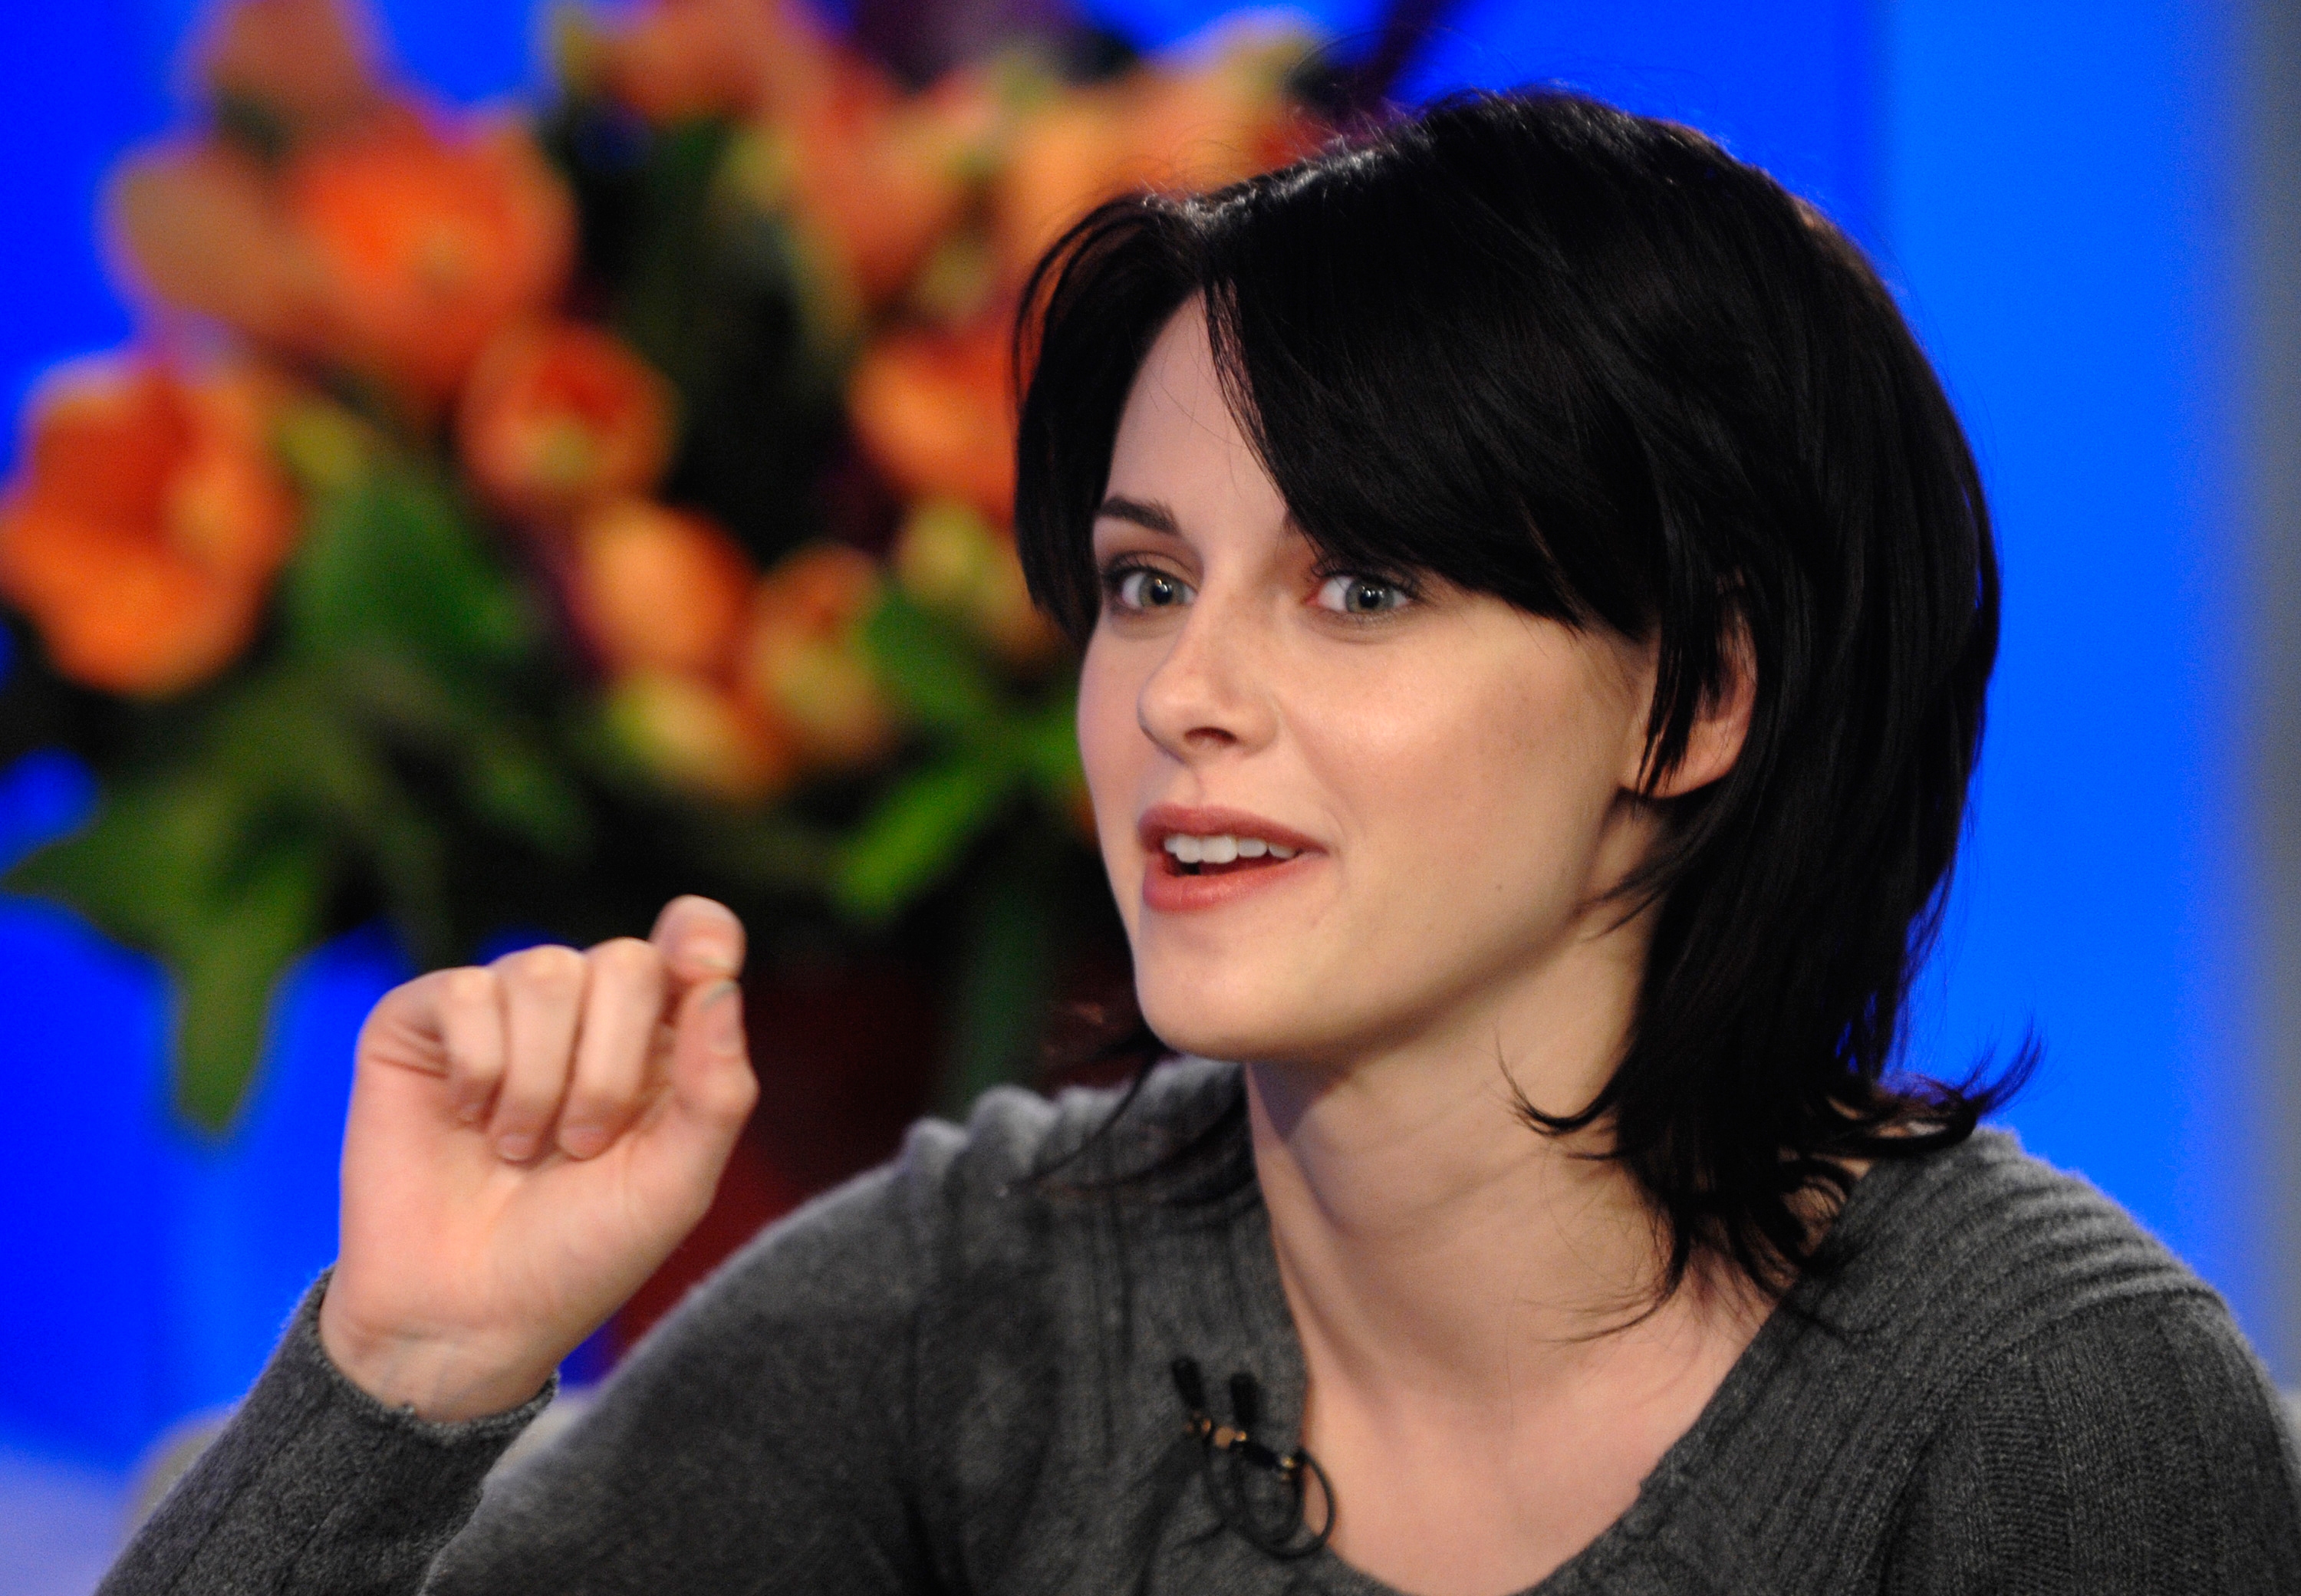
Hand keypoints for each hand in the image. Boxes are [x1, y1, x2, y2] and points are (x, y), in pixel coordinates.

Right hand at [318, 896, 759, 1420]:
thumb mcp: (676, 1184)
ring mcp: (503, 1010)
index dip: (701, 939)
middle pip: (627, 961)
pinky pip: (468, 992)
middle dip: (612, 1066)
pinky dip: (479, 1069)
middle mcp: (586, 1012)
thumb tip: (722, 985)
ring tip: (521, 1150)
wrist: (464, 1315)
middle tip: (583, 1146)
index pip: (695, 937)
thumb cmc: (579, 1252)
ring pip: (547, 972)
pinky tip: (467, 1121)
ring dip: (542, 1081)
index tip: (700, 969)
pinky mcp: (424, 1021)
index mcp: (661, 1041)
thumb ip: (717, 1088)